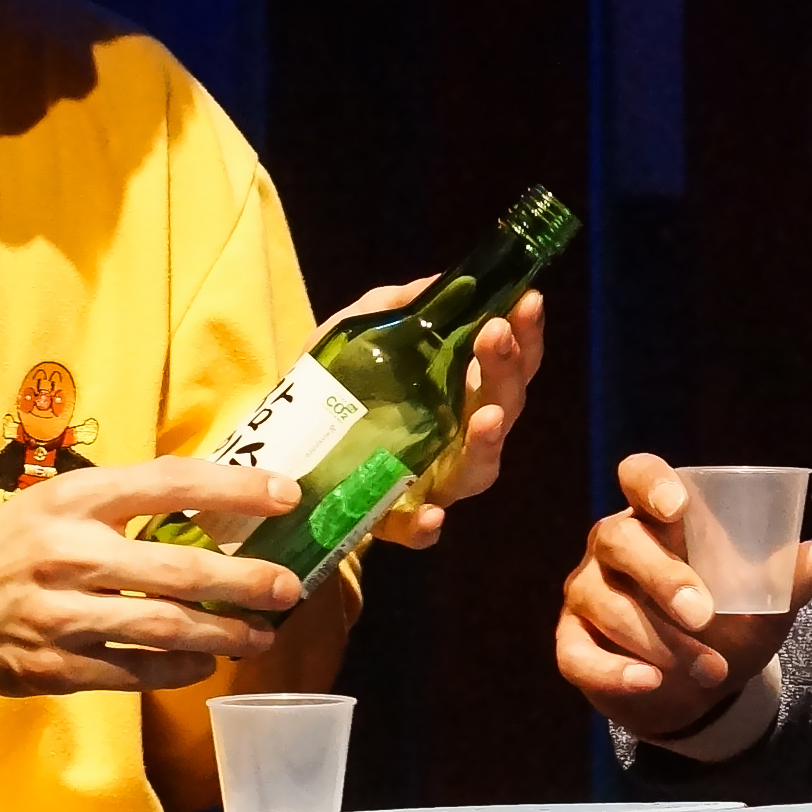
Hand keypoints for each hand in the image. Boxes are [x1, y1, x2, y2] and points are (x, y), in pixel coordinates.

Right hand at [0, 458, 310, 695]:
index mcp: (72, 500)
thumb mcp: (53, 505)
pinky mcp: (54, 667)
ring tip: (259, 637)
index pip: (170, 482)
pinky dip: (175, 670)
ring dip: (221, 634)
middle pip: (178, 567)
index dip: (235, 488)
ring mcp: (60, 614)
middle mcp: (68, 552)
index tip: (286, 496)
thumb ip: (121, 504)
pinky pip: (131, 672)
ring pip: (162, 627)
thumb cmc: (2, 550)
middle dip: (244, 580)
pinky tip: (204, 664)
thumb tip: (214, 506)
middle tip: (287, 588)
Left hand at [315, 280, 549, 550]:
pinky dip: (427, 525)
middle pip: (504, 407)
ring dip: (487, 443)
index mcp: (460, 389)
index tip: (528, 302)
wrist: (283, 441)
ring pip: (478, 469)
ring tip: (487, 417)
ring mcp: (434, 479)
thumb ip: (394, 307)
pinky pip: (418, 529)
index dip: (526, 334)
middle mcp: (459, 435)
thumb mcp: (357, 332)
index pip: (509, 361)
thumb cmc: (337, 383)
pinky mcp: (396, 517)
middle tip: (496, 334)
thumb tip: (440, 283)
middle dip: (506, 370)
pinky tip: (431, 513)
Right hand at [556, 452, 811, 741]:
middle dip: (662, 577)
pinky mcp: (571, 643)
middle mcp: (612, 546)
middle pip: (617, 539)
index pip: (638, 475)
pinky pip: (578, 654)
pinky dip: (614, 671)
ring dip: (660, 641)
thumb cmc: (724, 626)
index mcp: (655, 517)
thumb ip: (784, 581)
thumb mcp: (761, 606)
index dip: (651, 483)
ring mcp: (586, 593)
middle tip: (704, 615)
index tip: (676, 507)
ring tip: (711, 670)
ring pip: (606, 604)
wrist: (693, 691)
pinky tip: (650, 682)